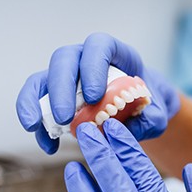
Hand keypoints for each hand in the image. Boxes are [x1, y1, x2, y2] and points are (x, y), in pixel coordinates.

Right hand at [16, 33, 179, 153]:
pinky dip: (39, 126)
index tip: (94, 96)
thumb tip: (125, 131)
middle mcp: (85, 60)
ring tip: (35, 128)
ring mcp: (67, 78)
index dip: (92, 66)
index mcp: (114, 55)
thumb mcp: (156, 114)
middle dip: (60, 89)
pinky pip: (37, 105)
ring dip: (35, 103)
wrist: (139, 110)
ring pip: (42, 80)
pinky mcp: (56, 97)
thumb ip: (149, 120)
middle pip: (64, 60)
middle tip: (65, 118)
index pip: (98, 46)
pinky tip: (48, 145)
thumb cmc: (147, 105)